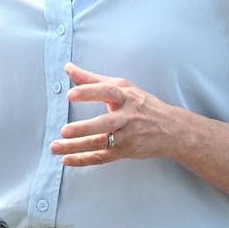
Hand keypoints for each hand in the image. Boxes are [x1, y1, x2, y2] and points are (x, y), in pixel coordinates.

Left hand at [49, 62, 182, 165]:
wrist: (172, 130)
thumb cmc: (141, 104)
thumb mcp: (121, 87)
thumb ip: (92, 79)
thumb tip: (67, 67)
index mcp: (125, 97)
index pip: (107, 92)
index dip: (89, 92)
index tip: (70, 94)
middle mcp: (127, 117)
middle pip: (106, 124)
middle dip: (85, 128)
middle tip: (64, 130)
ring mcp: (127, 137)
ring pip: (101, 143)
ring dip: (76, 147)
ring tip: (55, 147)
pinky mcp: (125, 152)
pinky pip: (102, 157)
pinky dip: (84, 160)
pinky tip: (66, 160)